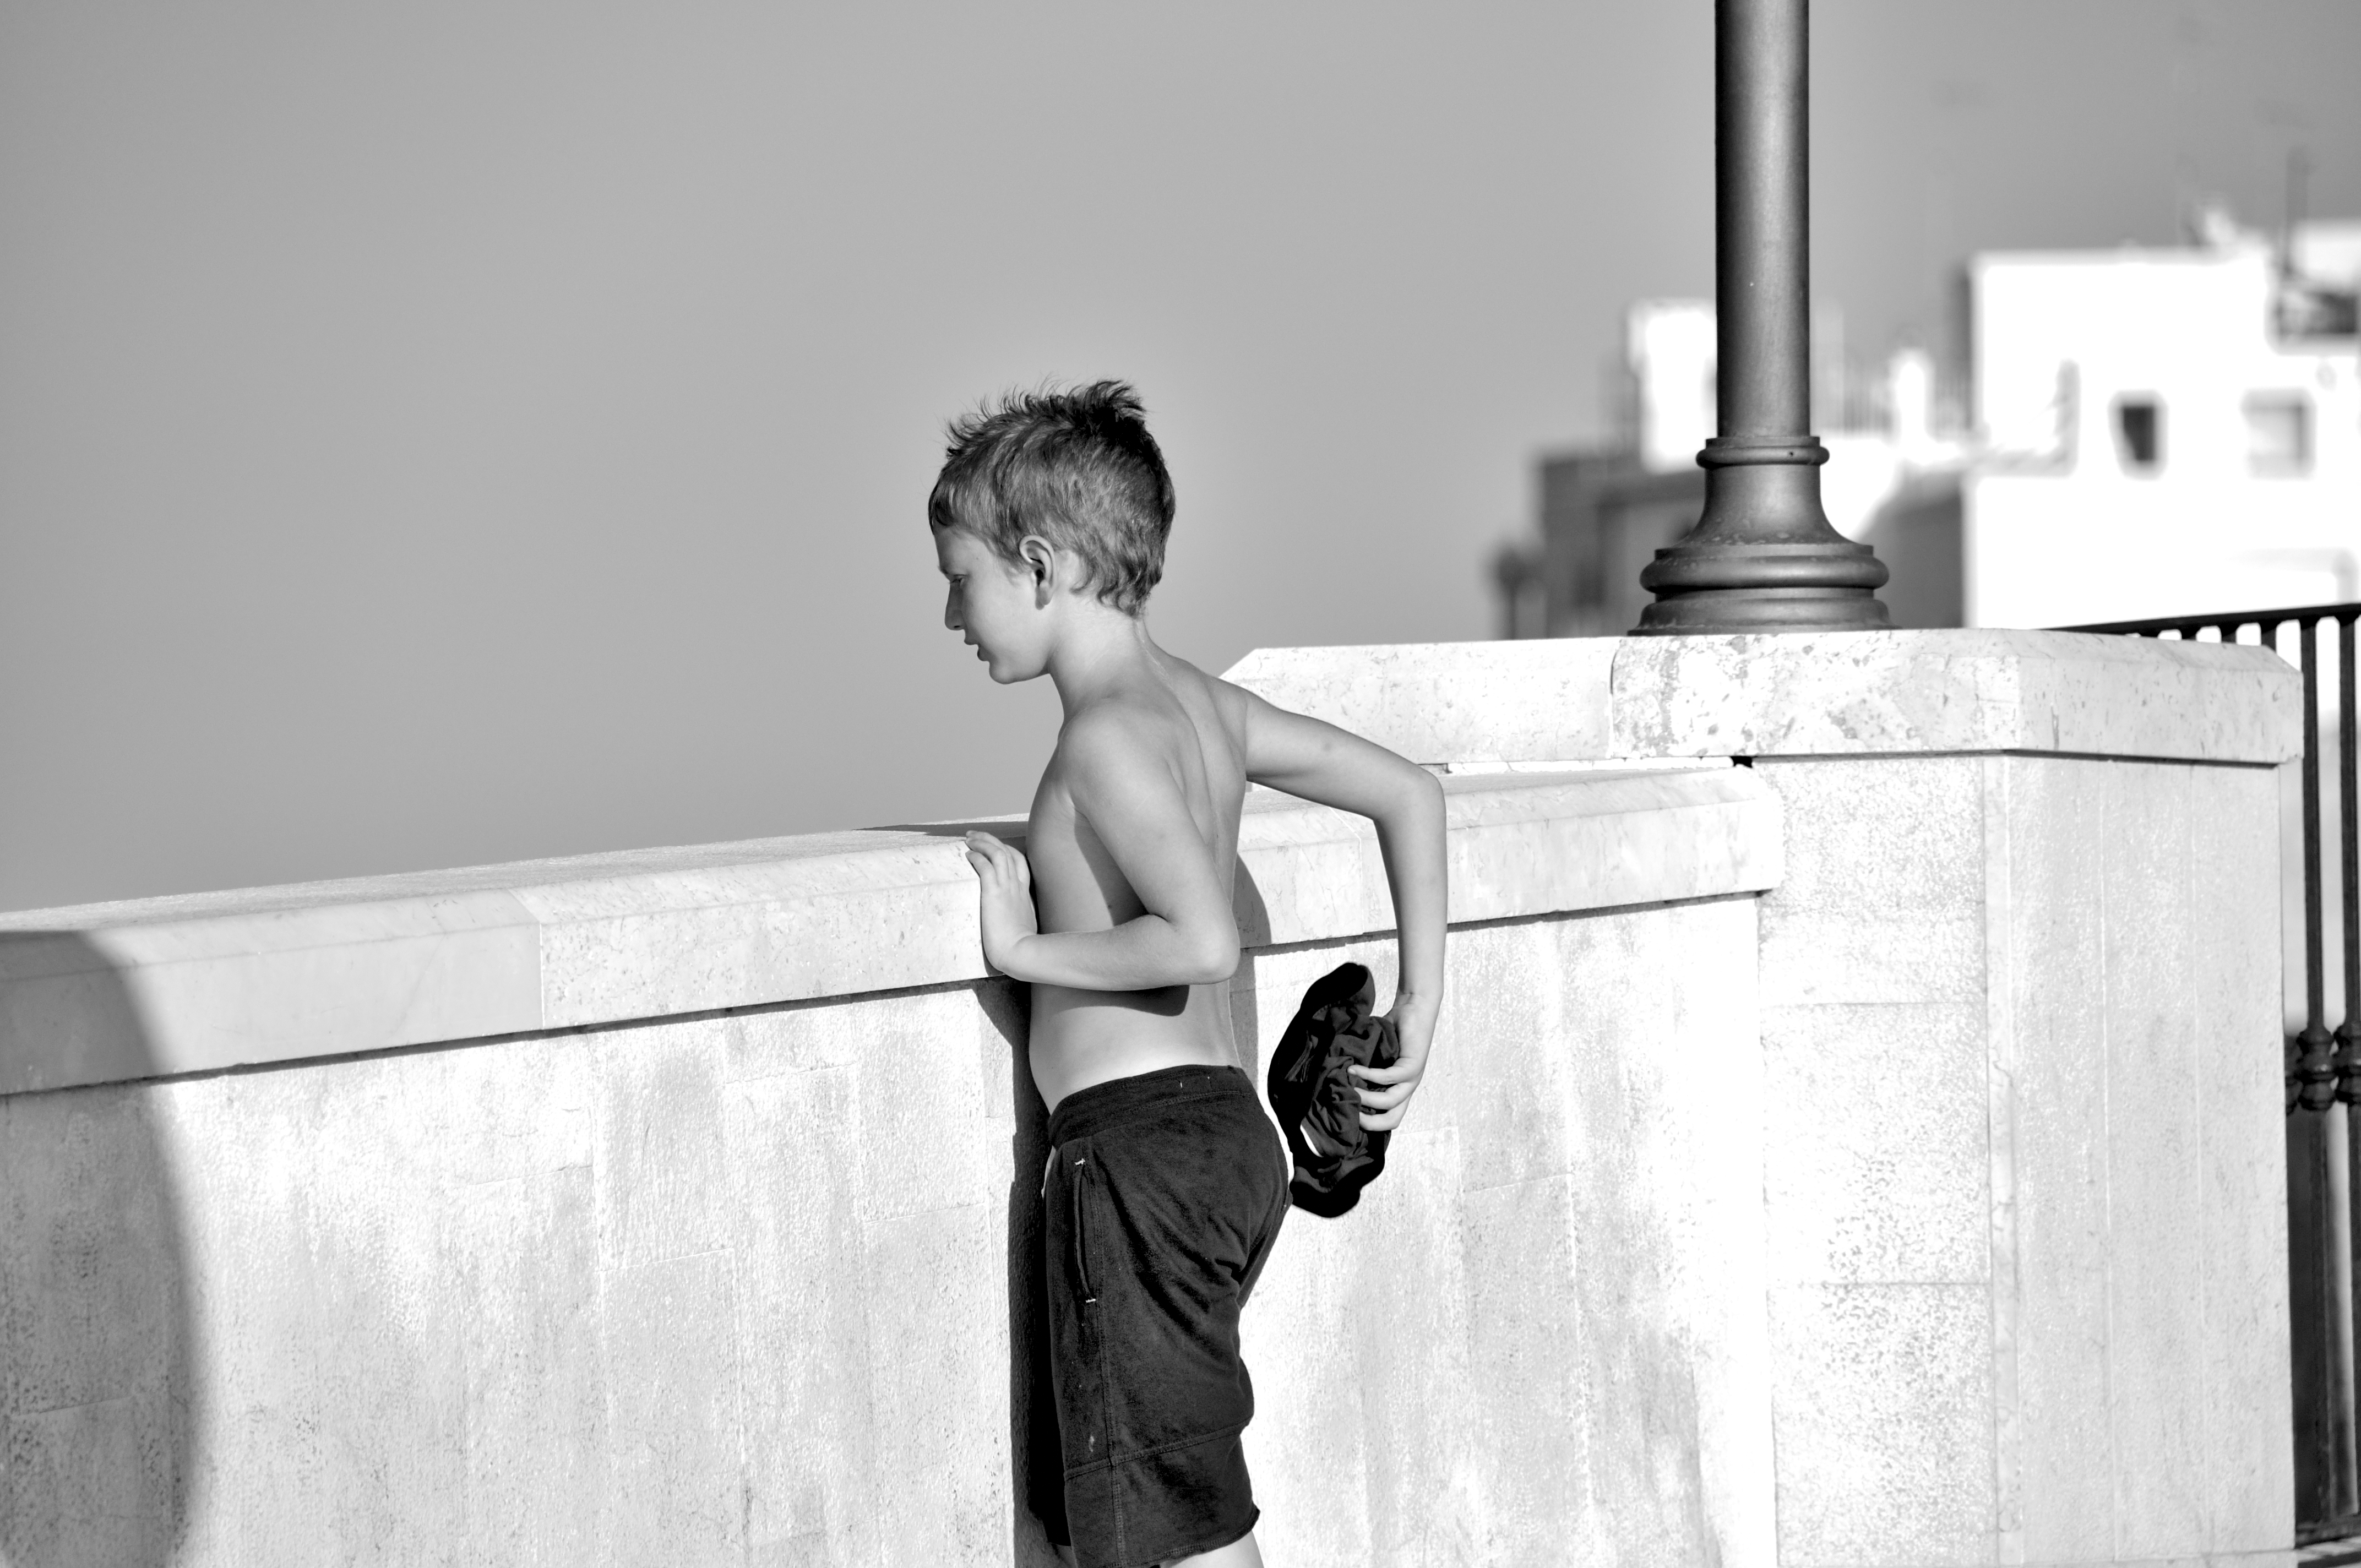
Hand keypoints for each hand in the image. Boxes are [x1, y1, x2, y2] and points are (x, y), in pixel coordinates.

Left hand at [964, 831, 1037, 975]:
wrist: (1021, 953)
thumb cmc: (1021, 948)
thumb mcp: (1024, 928)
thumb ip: (1019, 920)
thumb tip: (1012, 924)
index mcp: (1024, 894)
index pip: (1019, 862)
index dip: (1006, 850)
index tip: (993, 846)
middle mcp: (1017, 887)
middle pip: (1008, 852)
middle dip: (991, 839)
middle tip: (975, 835)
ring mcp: (1007, 889)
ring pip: (998, 853)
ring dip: (983, 842)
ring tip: (969, 838)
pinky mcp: (994, 894)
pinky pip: (986, 867)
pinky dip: (978, 857)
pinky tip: (968, 855)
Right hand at [1352, 990, 1437, 1131]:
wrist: (1413, 1008)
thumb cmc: (1392, 1030)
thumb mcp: (1374, 1055)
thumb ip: (1361, 1068)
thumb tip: (1334, 1079)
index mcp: (1399, 1090)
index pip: (1388, 1119)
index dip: (1369, 1125)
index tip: (1346, 1116)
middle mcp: (1408, 1088)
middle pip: (1392, 1119)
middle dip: (1369, 1122)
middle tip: (1347, 1113)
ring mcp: (1413, 1078)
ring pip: (1390, 1101)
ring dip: (1366, 1098)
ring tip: (1347, 1088)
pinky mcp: (1413, 1065)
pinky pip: (1389, 1077)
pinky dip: (1369, 1075)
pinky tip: (1354, 1069)